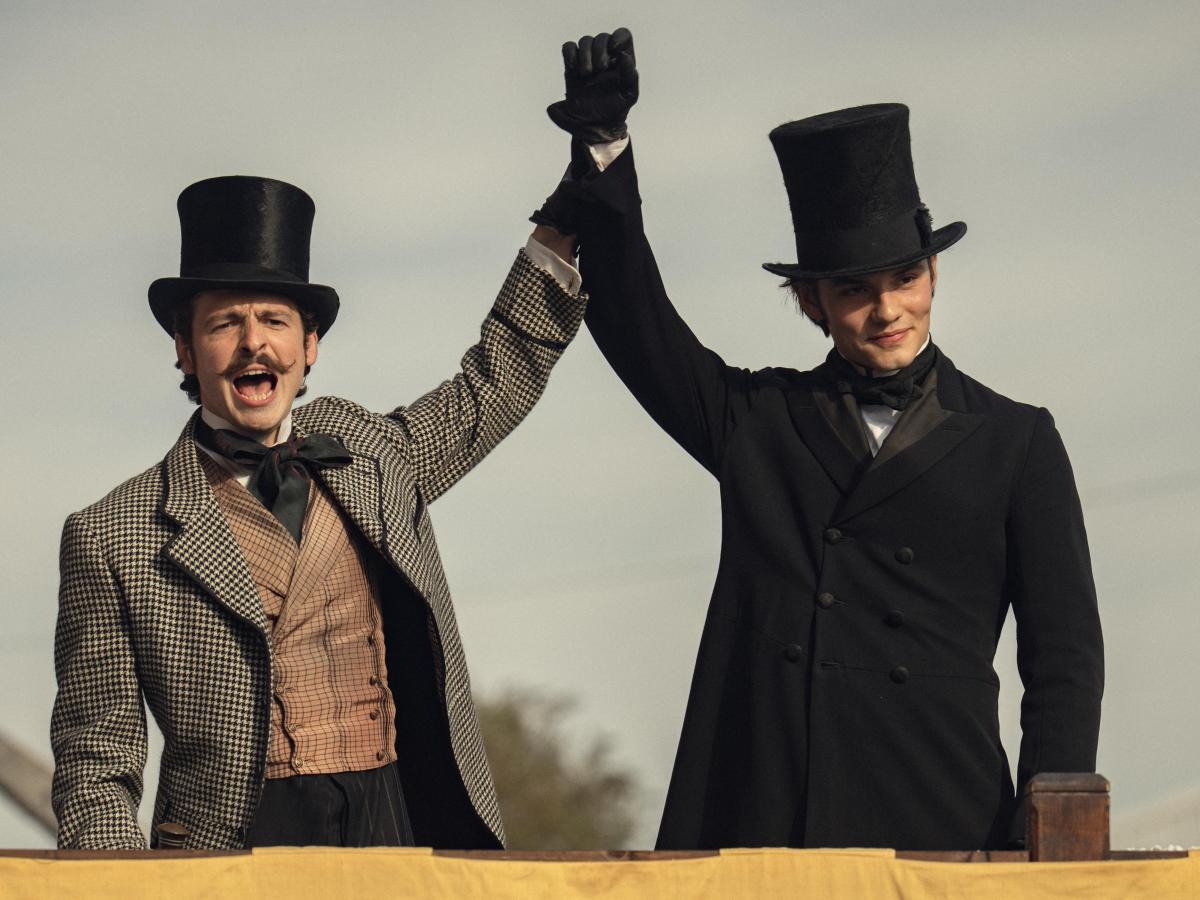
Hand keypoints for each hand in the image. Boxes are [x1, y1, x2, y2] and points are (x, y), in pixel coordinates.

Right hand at [547, 28, 637, 143]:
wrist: (594, 125)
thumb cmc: (615, 110)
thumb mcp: (628, 95)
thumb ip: (630, 75)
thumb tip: (624, 56)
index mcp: (621, 60)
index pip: (622, 36)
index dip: (618, 37)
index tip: (614, 50)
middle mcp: (605, 56)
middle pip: (602, 37)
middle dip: (599, 51)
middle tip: (599, 70)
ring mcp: (588, 60)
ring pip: (585, 41)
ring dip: (585, 55)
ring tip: (587, 74)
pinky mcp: (573, 66)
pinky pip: (569, 48)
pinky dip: (570, 54)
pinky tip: (574, 69)